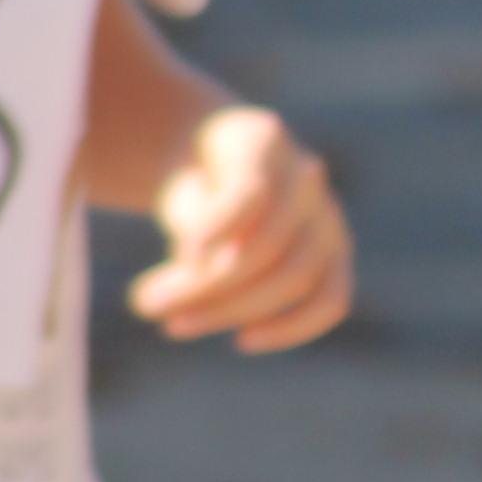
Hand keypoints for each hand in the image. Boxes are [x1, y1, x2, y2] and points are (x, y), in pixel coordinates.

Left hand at [129, 107, 351, 352]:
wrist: (225, 170)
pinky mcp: (335, 256)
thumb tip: (202, 273)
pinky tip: (245, 340)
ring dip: (231, 310)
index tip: (176, 259)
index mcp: (262, 141)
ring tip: (173, 324)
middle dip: (205, 287)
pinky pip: (331, 298)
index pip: (251, 193)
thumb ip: (198, 223)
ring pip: (297, 277)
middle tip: (145, 304)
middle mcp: (306, 177)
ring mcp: (328, 217)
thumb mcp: (181, 187)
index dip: (215, 232)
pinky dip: (293, 327)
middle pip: (269, 246)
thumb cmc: (196, 180)